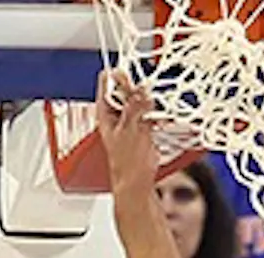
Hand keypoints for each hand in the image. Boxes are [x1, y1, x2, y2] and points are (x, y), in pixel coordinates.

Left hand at [95, 69, 158, 196]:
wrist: (138, 180)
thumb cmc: (126, 162)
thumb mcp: (129, 129)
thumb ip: (133, 107)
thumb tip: (138, 90)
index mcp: (105, 114)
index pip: (107, 86)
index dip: (115, 77)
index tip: (124, 71)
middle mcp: (116, 114)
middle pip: (124, 90)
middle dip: (135, 88)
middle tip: (143, 91)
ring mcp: (130, 119)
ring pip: (139, 99)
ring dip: (147, 100)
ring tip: (150, 106)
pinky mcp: (143, 125)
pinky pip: (150, 111)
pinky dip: (155, 111)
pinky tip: (158, 116)